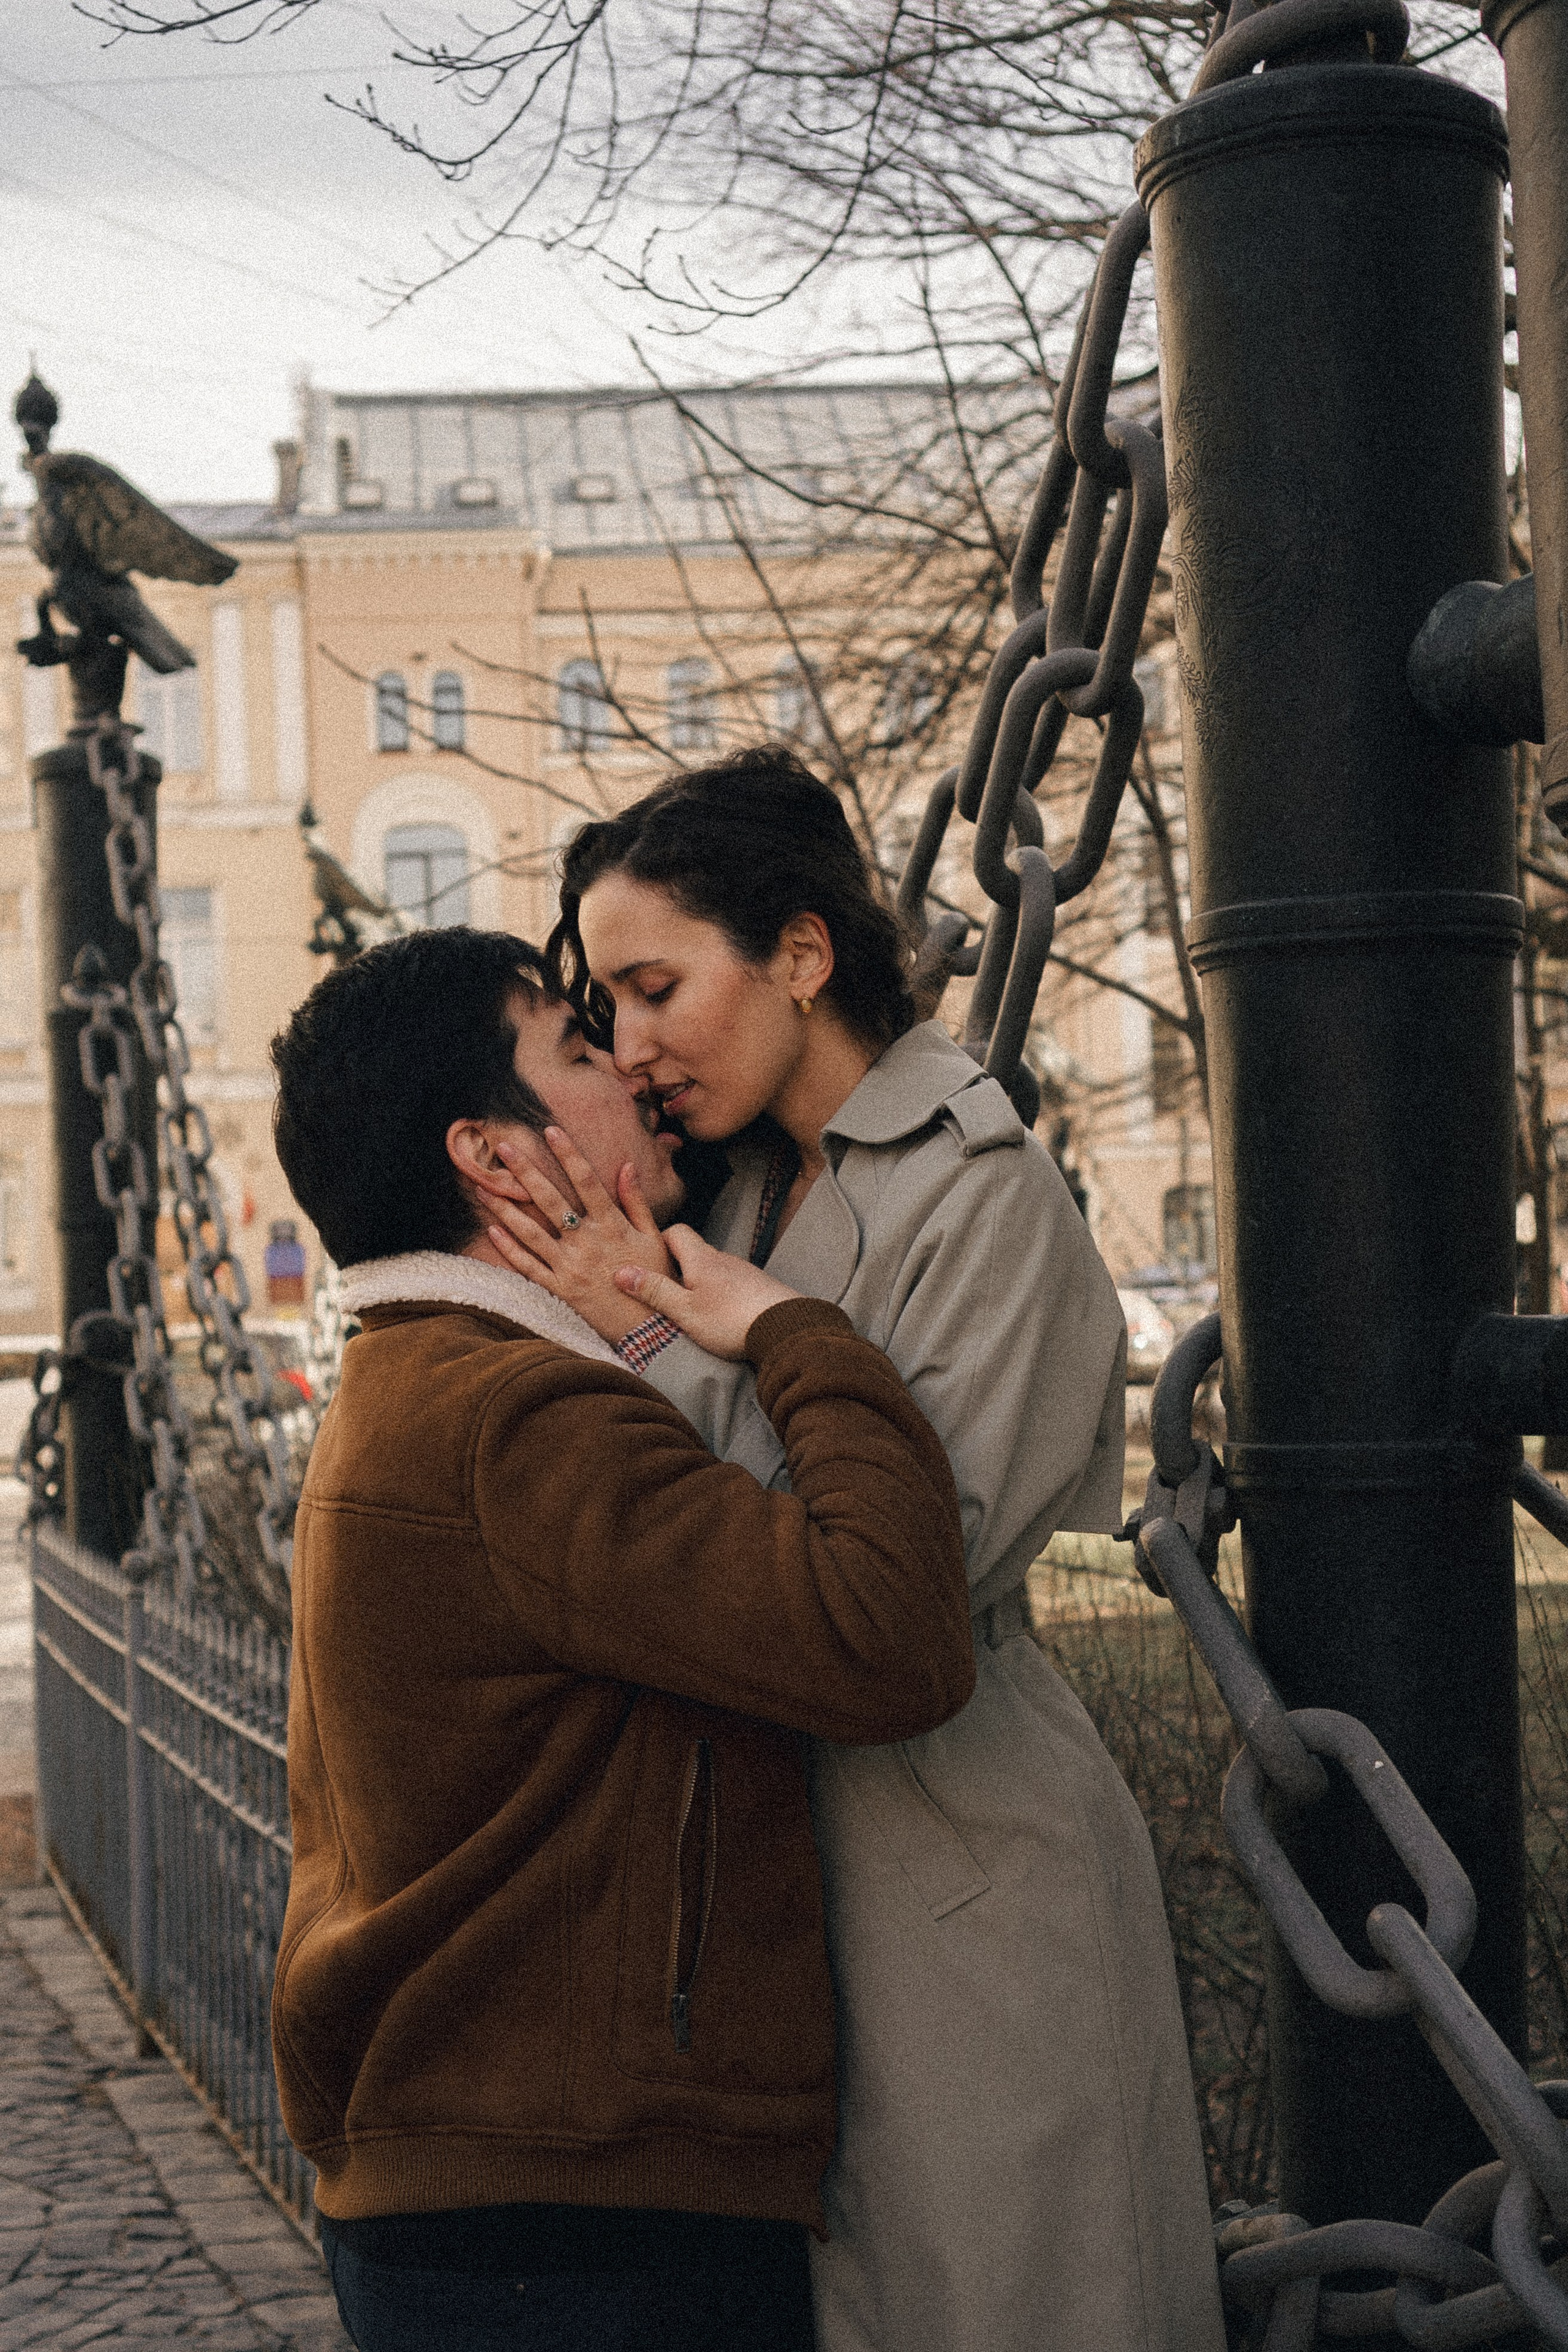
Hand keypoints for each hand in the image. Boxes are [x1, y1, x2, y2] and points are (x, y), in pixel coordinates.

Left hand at [483, 1125, 673, 1343]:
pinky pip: (529, 1267)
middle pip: (551, 1200)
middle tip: (502, 1147)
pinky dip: (510, 1249)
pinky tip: (492, 1230)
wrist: (650, 1330)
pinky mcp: (560, 1289)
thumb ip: (637, 1202)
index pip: (586, 1180)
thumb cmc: (656, 1280)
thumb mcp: (654, 1238)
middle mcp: (587, 1242)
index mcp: (612, 1225)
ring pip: (531, 1232)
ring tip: (483, 1187)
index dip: (568, 1153)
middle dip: (525, 1171)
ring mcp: (570, 1266)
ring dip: (505, 1208)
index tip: (551, 1130)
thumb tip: (627, 1165)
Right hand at [614, 1225, 799, 1360]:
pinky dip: (720, 1293)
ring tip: (690, 1308)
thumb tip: (620, 1273)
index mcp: (701, 1259)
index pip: (677, 1231)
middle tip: (663, 1289)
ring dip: (699, 1282)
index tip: (648, 1258)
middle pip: (695, 1251)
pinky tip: (720, 1315)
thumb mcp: (685, 1310)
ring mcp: (744, 1272)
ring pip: (714, 1269)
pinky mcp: (759, 1288)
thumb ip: (654, 1291)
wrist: (786, 1328)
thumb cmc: (731, 1320)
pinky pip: (732, 1283)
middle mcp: (724, 1259)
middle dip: (677, 1265)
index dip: (659, 1240)